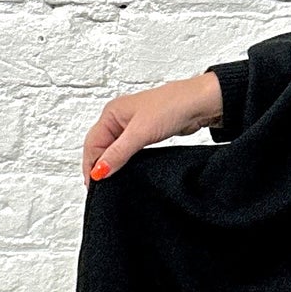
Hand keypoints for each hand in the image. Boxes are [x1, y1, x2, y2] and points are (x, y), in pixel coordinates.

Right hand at [82, 72, 223, 187]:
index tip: (94, 184)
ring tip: (110, 182)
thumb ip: (118, 153)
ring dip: (111, 164)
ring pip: (114, 149)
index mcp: (111, 113)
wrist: (200, 104)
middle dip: (98, 165)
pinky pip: (128, 150)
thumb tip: (99, 171)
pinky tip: (126, 171)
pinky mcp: (146, 133)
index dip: (90, 165)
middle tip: (101, 187)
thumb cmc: (172, 106)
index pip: (92, 143)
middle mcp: (119, 118)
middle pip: (100, 146)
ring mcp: (132, 126)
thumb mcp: (140, 132)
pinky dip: (124, 160)